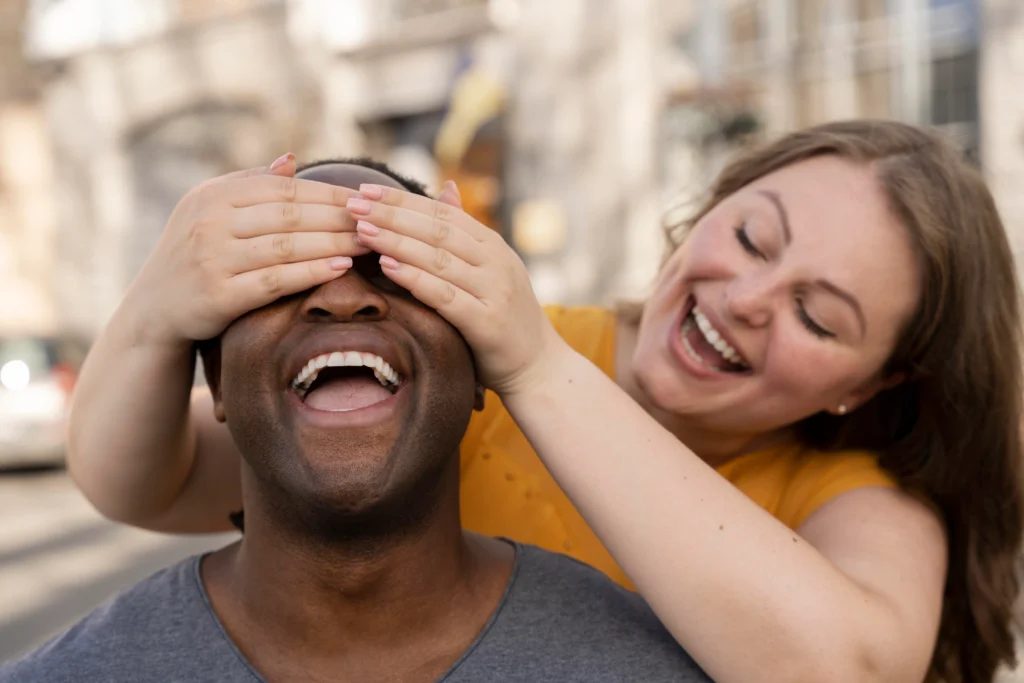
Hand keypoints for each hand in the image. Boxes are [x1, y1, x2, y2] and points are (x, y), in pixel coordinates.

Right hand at [124, 154, 374, 345]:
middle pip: (289, 214)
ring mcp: (213, 258)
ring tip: (369, 242)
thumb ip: (250, 184)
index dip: (328, 193)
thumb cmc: (194, 254)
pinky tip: (341, 268)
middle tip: (377, 220)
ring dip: (334, 242)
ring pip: (287, 245)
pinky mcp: (218, 294)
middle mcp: (210, 222)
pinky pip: (275, 280)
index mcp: (213, 195)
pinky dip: (312, 272)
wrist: (154, 310)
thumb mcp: (211, 211)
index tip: (365, 198)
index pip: (283, 189)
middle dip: (339, 217)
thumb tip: (292, 160)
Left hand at [347, 181, 561, 396]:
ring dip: (397, 241)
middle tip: (354, 203)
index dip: (402, 200)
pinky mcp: (487, 322)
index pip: (442, 213)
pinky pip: (445, 296)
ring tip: (362, 230)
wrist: (538, 366)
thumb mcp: (490, 268)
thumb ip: (465, 232)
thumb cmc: (504, 317)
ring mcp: (494, 290)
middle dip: (392, 214)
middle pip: (438, 230)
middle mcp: (495, 262)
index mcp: (492, 245)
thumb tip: (446, 187)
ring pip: (439, 258)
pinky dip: (416, 279)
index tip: (364, 189)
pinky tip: (388, 267)